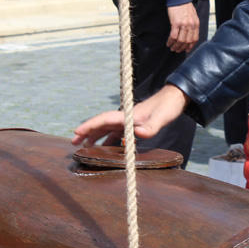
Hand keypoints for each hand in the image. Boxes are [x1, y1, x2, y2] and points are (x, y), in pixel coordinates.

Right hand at [72, 84, 189, 146]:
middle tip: (74, 142)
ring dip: (96, 137)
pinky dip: (109, 140)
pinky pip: (117, 133)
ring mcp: (129, 121)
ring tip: (84, 146)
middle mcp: (125, 117)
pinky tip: (106, 148)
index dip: (90, 125)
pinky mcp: (134, 124)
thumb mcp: (161, 118)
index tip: (77, 132)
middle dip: (87, 132)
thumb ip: (151, 126)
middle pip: (102, 124)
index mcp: (128, 115)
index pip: (104, 119)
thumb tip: (139, 134)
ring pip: (107, 129)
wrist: (175, 99)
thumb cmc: (168, 107)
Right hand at [166, 2, 199, 52]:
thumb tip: (190, 34)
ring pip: (180, 40)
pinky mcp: (175, 23)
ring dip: (176, 46)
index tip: (186, 50)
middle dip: (182, 48)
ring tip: (172, 48)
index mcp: (196, 24)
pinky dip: (170, 41)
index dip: (190, 46)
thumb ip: (193, 25)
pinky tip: (168, 43)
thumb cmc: (185, 6)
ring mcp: (183, 24)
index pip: (195, 39)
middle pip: (187, 41)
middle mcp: (191, 25)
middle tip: (177, 50)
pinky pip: (173, 36)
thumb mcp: (193, 15)